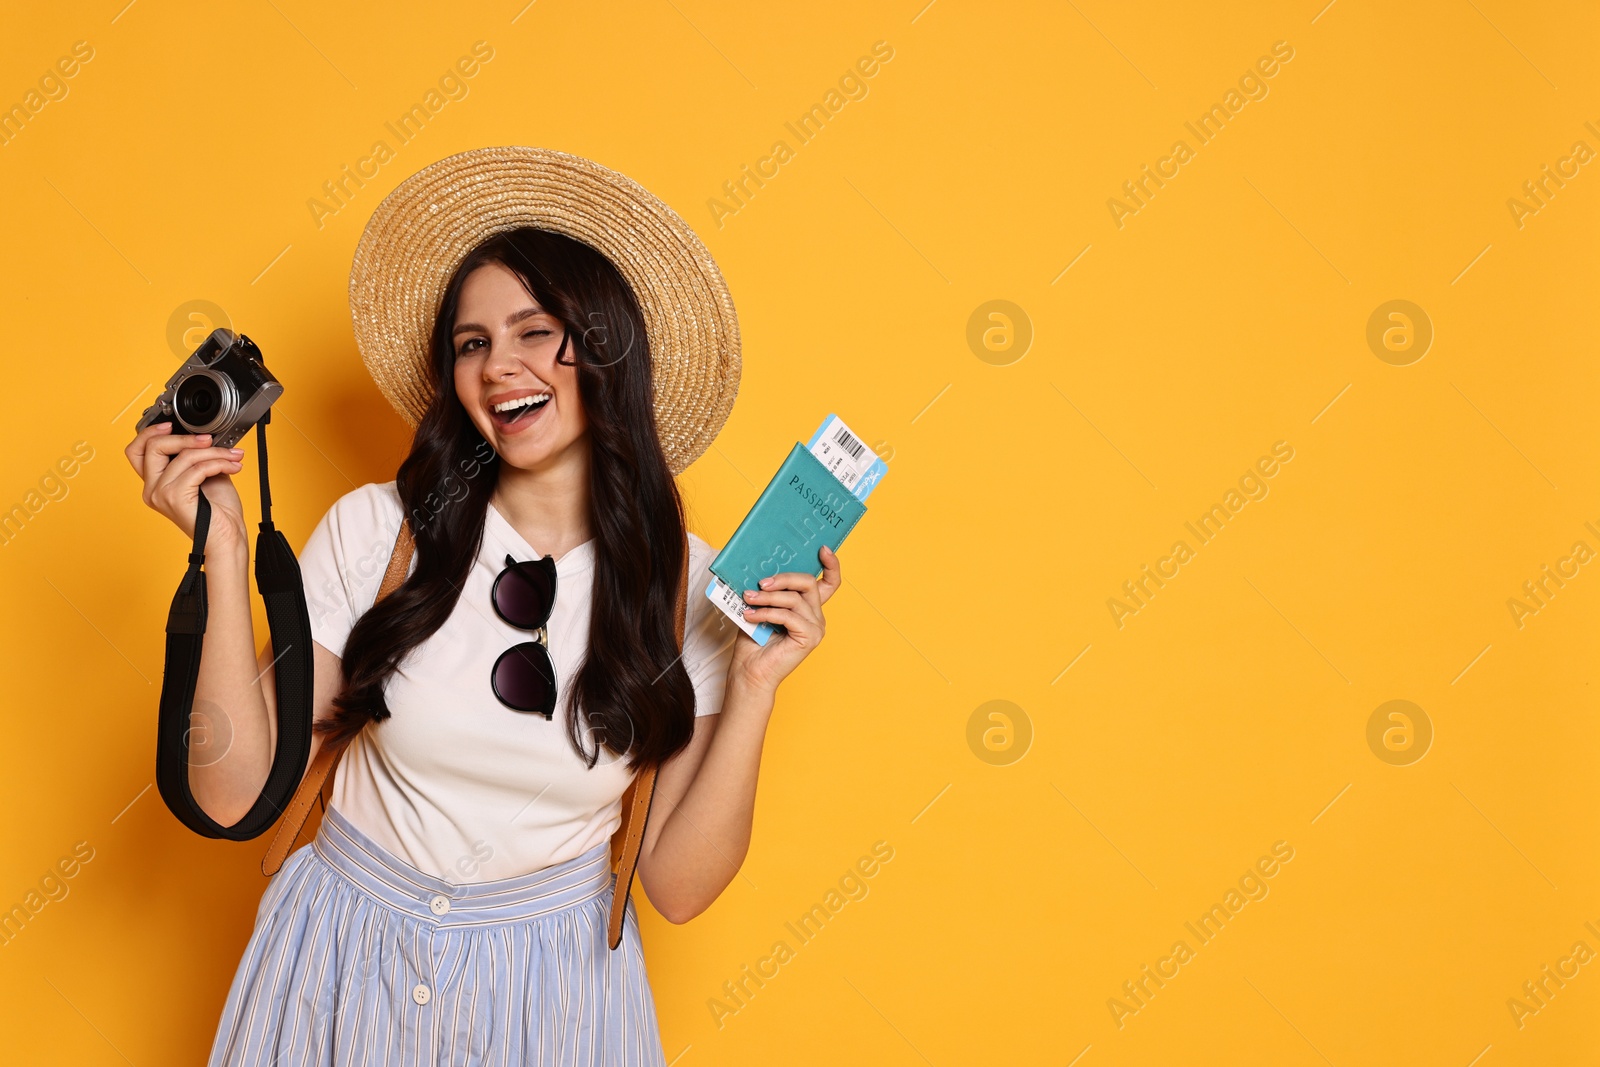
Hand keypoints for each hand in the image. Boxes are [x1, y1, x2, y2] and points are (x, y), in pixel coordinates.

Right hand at [125, 421, 248, 553]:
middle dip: (185, 438)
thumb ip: (196, 457)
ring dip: (214, 452)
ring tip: (232, 457)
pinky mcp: (174, 497)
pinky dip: (219, 463)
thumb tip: (203, 436)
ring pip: (184, 456)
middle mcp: (152, 489)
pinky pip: (198, 468)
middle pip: (153, 446)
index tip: (171, 424)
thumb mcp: (206, 475)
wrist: (227, 538)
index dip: (149, 433)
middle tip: (209, 440)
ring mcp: (161, 493)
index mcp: (155, 483)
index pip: (136, 451)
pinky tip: (232, 467)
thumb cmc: (218, 513)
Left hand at [729, 545, 840, 694]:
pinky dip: (767, 613)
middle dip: (783, 578)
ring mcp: (816, 628)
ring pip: (795, 599)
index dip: (830, 565)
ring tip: (748, 599)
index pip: (829, 583)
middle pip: (808, 583)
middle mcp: (816, 616)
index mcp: (808, 608)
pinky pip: (788, 615)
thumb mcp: (760, 607)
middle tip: (761, 582)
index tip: (821, 549)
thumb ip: (767, 590)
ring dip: (768, 597)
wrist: (750, 673)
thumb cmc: (753, 642)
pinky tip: (751, 616)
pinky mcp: (809, 638)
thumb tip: (760, 567)